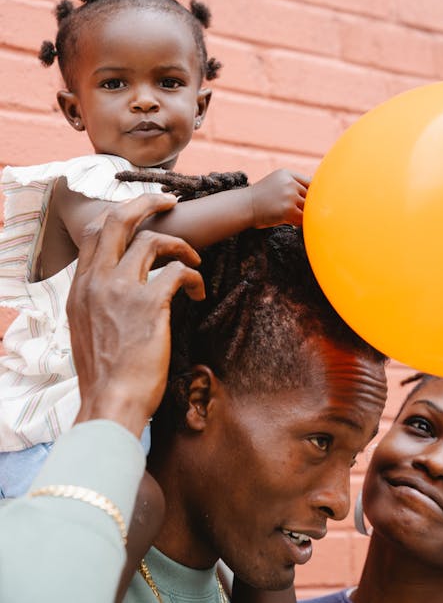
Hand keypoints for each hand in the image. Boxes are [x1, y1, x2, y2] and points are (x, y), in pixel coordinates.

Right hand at [67, 193, 204, 436]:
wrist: (111, 402)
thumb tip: (114, 288)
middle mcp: (97, 282)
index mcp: (81, 287)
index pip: (94, 232)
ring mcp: (122, 290)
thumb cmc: (105, 373)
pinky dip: (192, 275)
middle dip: (146, 202)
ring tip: (193, 259)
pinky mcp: (150, 304)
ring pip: (153, 241)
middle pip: (118, 220)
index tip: (141, 212)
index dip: (120, 214)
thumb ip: (96, 301)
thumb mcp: (86, 330)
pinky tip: (197, 291)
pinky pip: (178, 271)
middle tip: (170, 202)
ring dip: (180, 245)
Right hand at [250, 170, 309, 227]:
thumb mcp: (275, 183)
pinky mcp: (288, 209)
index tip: (307, 202)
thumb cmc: (260, 198)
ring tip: (291, 217)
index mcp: (287, 174)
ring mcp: (289, 195)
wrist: (243, 207)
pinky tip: (290, 222)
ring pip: (308, 207)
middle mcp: (289, 182)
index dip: (312, 194)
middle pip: (311, 196)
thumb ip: (293, 184)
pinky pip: (302, 218)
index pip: (310, 183)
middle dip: (305, 206)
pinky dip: (298, 222)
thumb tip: (315, 189)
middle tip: (296, 212)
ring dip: (302, 214)